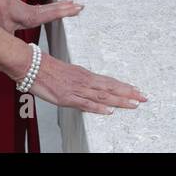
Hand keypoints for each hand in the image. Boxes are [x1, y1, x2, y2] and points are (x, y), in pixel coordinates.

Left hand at [0, 0, 83, 34]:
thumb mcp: (4, 30)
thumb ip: (10, 42)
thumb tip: (13, 54)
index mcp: (32, 17)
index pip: (52, 14)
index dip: (65, 12)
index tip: (76, 9)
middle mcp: (35, 12)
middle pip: (55, 9)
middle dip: (69, 8)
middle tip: (82, 5)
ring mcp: (33, 9)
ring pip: (52, 7)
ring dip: (63, 6)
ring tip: (74, 3)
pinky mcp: (30, 8)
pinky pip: (47, 7)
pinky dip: (55, 6)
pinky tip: (58, 6)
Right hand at [27, 51, 145, 114]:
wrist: (30, 64)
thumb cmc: (46, 68)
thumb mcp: (67, 73)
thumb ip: (79, 81)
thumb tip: (90, 88)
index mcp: (84, 74)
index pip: (109, 81)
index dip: (124, 87)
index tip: (138, 90)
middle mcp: (84, 80)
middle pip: (111, 87)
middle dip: (129, 93)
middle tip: (145, 97)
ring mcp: (76, 89)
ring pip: (102, 95)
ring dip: (119, 100)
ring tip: (135, 104)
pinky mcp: (67, 97)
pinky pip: (85, 103)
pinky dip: (98, 107)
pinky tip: (109, 111)